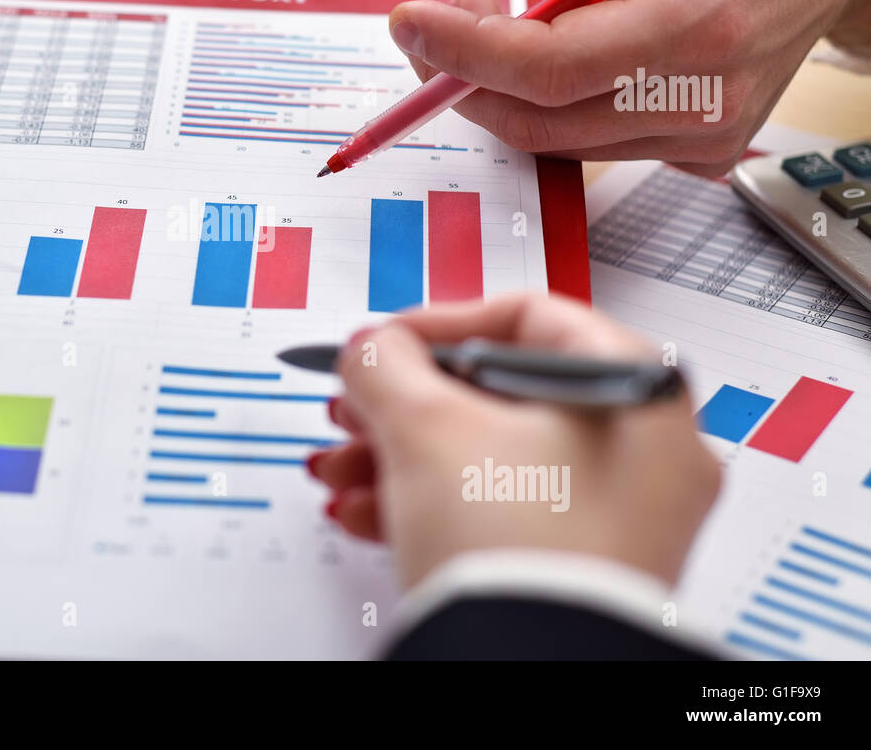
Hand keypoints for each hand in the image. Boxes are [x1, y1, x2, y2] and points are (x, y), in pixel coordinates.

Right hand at [309, 294, 719, 589]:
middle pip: (500, 395)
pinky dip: (432, 503)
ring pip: (491, 458)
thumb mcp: (426, 427)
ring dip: (401, 456)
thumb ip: (387, 365)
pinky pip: (501, 511)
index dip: (439, 323)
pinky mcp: (585, 566)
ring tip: (344, 473)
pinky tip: (369, 514)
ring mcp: (620, 514)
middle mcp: (644, 450)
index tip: (384, 343)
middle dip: (404, 405)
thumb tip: (371, 347)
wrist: (530, 670)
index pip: (529, 318)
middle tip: (355, 411)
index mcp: (634, 390)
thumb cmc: (514, 545)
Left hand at [388, 0, 870, 175]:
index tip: (410, 25)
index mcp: (701, 21)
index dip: (466, 53)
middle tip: (438, 18)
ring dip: (503, 90)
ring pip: (559, 140)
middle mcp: (706, 96)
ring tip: (495, 17)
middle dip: (467, 75)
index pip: (553, 68)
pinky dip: (549, 104)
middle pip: (543, 120)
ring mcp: (704, 133)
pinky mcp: (699, 148)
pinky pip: (592, 142)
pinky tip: (550, 48)